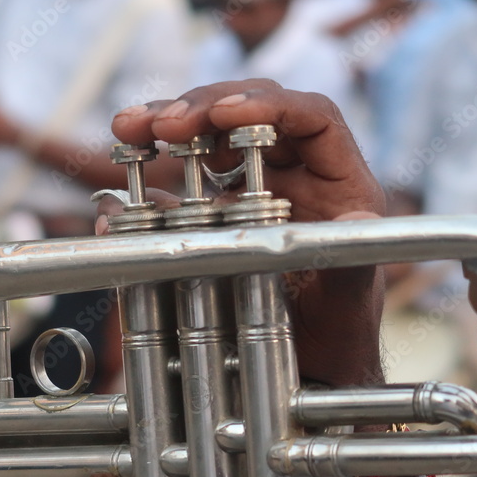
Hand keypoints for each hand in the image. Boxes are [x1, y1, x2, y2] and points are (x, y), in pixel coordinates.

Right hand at [108, 80, 385, 385]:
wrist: (306, 371)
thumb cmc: (338, 336)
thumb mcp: (346, 304)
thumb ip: (351, 261)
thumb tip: (357, 214)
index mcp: (337, 184)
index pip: (310, 119)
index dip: (269, 105)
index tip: (224, 113)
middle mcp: (296, 177)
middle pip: (251, 117)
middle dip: (202, 110)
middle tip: (159, 124)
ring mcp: (252, 194)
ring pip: (212, 141)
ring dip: (166, 129)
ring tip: (126, 131)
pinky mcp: (216, 220)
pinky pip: (182, 191)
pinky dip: (148, 189)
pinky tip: (118, 197)